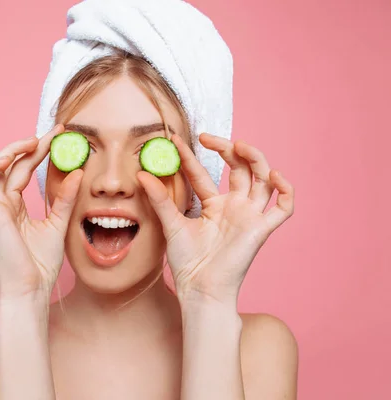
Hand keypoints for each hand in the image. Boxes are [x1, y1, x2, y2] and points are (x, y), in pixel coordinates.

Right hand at [0, 124, 83, 302]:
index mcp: (15, 208)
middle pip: (13, 166)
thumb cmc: (40, 265)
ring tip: (34, 141)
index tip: (60, 137)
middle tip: (55, 132)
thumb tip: (77, 172)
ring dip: (11, 151)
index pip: (24, 171)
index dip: (40, 152)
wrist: (31, 291)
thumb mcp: (58, 224)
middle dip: (32, 146)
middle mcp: (3, 205)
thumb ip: (64, 199)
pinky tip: (11, 158)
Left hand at [137, 133, 294, 304]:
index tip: (175, 141)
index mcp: (214, 205)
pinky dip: (286, 190)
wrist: (199, 289)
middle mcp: (234, 207)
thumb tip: (142, 174)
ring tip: (240, 146)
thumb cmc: (187, 262)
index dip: (191, 156)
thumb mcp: (171, 225)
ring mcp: (249, 216)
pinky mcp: (261, 230)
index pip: (204, 174)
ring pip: (264, 180)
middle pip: (241, 169)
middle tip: (208, 137)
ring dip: (257, 159)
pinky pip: (283, 208)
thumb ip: (160, 199)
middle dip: (229, 149)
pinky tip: (274, 176)